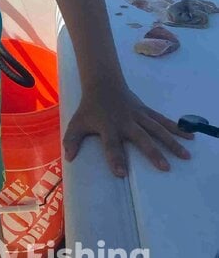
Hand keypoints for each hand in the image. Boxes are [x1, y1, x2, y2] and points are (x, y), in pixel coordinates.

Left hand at [63, 81, 192, 176]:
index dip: (114, 159)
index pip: (110, 145)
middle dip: (151, 152)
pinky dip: (177, 129)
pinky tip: (190, 137)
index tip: (121, 174)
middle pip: (140, 137)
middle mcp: (125, 121)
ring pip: (157, 129)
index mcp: (108, 126)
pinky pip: (163, 121)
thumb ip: (72, 140)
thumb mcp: (77, 122)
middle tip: (164, 167)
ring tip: (185, 156)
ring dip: (171, 142)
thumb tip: (68, 159)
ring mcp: (138, 116)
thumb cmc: (90, 107)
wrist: (103, 83)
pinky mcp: (146, 112)